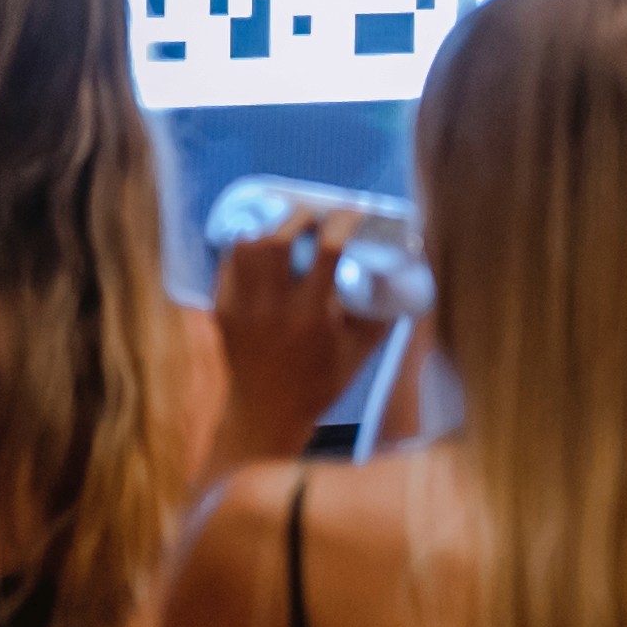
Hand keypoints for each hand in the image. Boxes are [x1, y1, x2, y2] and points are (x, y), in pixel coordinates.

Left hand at [210, 219, 401, 459]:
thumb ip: (380, 314)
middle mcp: (273, 307)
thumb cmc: (320, 384)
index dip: (344, 220)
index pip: (328, 248)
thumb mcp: (360, 351)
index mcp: (312, 314)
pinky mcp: (223, 311)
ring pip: (247, 247)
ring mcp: (242, 308)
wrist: (267, 415)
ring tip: (287, 228)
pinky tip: (261, 248)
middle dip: (300, 216)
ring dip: (270, 229)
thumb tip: (402, 274)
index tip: (355, 212)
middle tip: (316, 216)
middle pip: (278, 239)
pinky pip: (229, 264)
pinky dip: (245, 248)